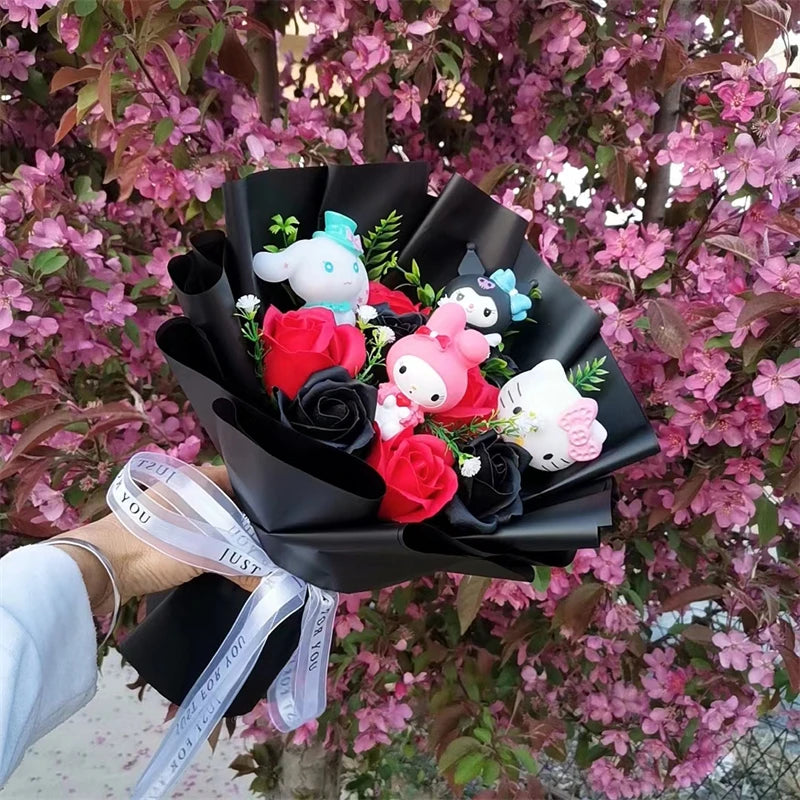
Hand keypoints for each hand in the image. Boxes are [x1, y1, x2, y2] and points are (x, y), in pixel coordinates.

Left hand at [51, 464, 258, 614]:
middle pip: (229, 505)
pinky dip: (209, 549)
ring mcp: (171, 510)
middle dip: (247, 526)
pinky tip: (222, 566)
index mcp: (198, 478)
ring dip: (227, 541)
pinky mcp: (161, 533)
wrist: (96, 568)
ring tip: (251, 558)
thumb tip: (268, 581)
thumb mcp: (203, 556)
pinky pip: (196, 537)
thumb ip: (239, 565)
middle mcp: (186, 488)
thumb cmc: (152, 547)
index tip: (281, 525)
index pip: (244, 483)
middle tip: (271, 546)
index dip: (264, 503)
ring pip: (212, 523)